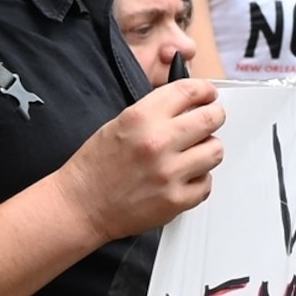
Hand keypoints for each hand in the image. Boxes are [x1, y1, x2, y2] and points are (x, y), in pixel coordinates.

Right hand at [59, 78, 223, 240]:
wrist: (80, 205)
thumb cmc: (95, 167)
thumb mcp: (120, 123)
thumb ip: (156, 111)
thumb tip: (190, 104)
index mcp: (142, 117)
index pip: (190, 90)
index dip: (204, 90)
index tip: (208, 94)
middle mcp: (158, 142)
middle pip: (212, 118)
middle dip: (213, 116)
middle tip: (209, 120)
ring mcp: (170, 173)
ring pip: (215, 150)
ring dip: (207, 149)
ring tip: (192, 153)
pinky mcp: (176, 200)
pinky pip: (207, 183)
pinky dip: (198, 180)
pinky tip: (183, 177)